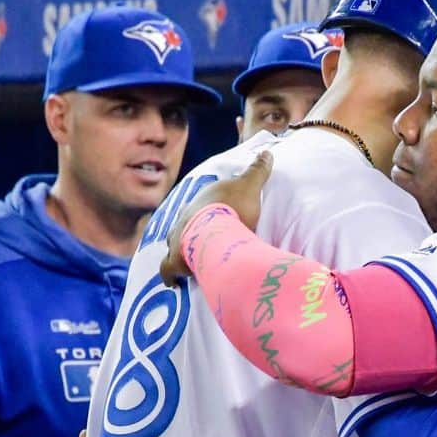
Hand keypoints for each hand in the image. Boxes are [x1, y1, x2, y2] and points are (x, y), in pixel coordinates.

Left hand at [160, 151, 272, 286]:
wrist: (216, 228)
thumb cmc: (232, 207)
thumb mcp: (249, 186)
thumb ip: (257, 171)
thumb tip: (267, 152)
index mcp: (199, 202)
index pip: (197, 206)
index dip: (202, 213)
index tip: (208, 219)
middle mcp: (183, 219)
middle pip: (182, 224)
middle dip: (188, 233)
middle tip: (198, 243)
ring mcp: (178, 239)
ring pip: (173, 245)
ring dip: (179, 253)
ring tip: (188, 263)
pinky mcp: (177, 260)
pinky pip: (168, 269)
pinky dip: (170, 276)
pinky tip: (174, 284)